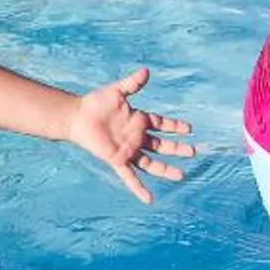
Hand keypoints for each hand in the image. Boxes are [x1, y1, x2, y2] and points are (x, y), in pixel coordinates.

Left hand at [67, 67, 197, 203]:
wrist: (77, 116)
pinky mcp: (117, 159)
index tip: (190, 128)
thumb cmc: (95, 103)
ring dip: (166, 169)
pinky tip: (149, 199)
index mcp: (138, 120)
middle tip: (193, 151)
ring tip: (181, 175)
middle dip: (177, 148)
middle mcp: (136, 137)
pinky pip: (130, 177)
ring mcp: (128, 150)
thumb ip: (132, 83)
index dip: (175, 126)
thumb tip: (147, 70)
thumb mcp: (117, 91)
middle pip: (161, 145)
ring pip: (151, 163)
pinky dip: (139, 188)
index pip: (161, 124)